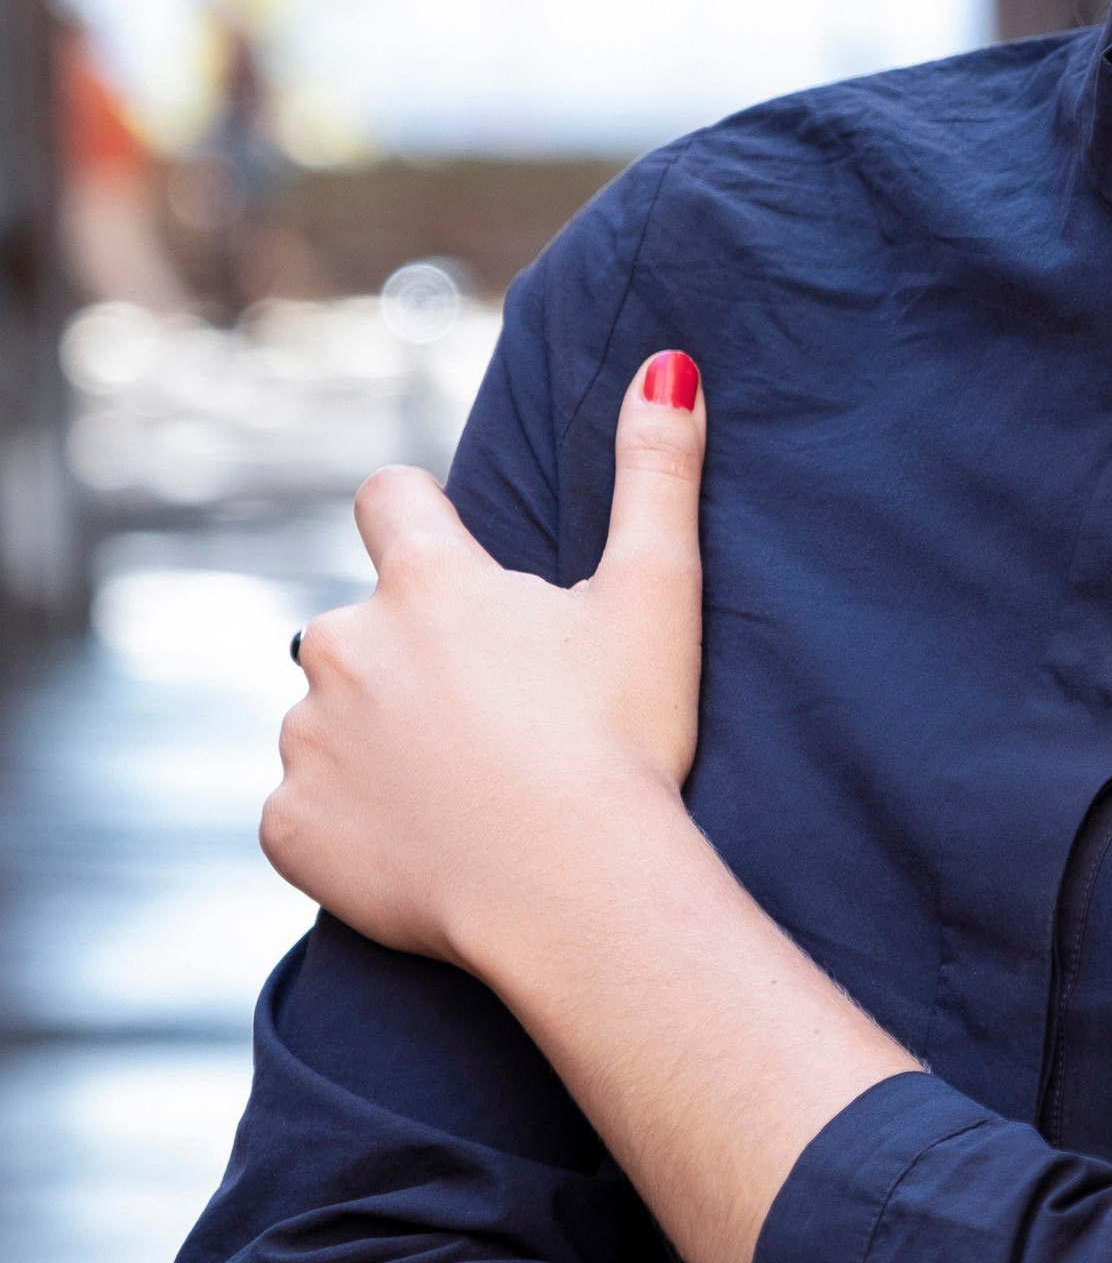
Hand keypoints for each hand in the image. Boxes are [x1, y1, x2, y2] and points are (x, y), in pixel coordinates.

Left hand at [261, 351, 708, 971]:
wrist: (580, 897)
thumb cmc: (625, 742)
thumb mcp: (658, 595)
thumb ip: (657, 471)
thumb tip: (670, 365)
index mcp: (427, 581)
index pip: (389, 500)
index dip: (418, 519)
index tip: (456, 567)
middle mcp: (343, 643)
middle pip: (356, 626)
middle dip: (406, 659)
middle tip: (490, 721)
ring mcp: (306, 740)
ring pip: (324, 721)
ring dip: (371, 743)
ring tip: (459, 794)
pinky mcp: (290, 828)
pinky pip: (301, 816)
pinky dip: (347, 827)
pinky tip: (418, 849)